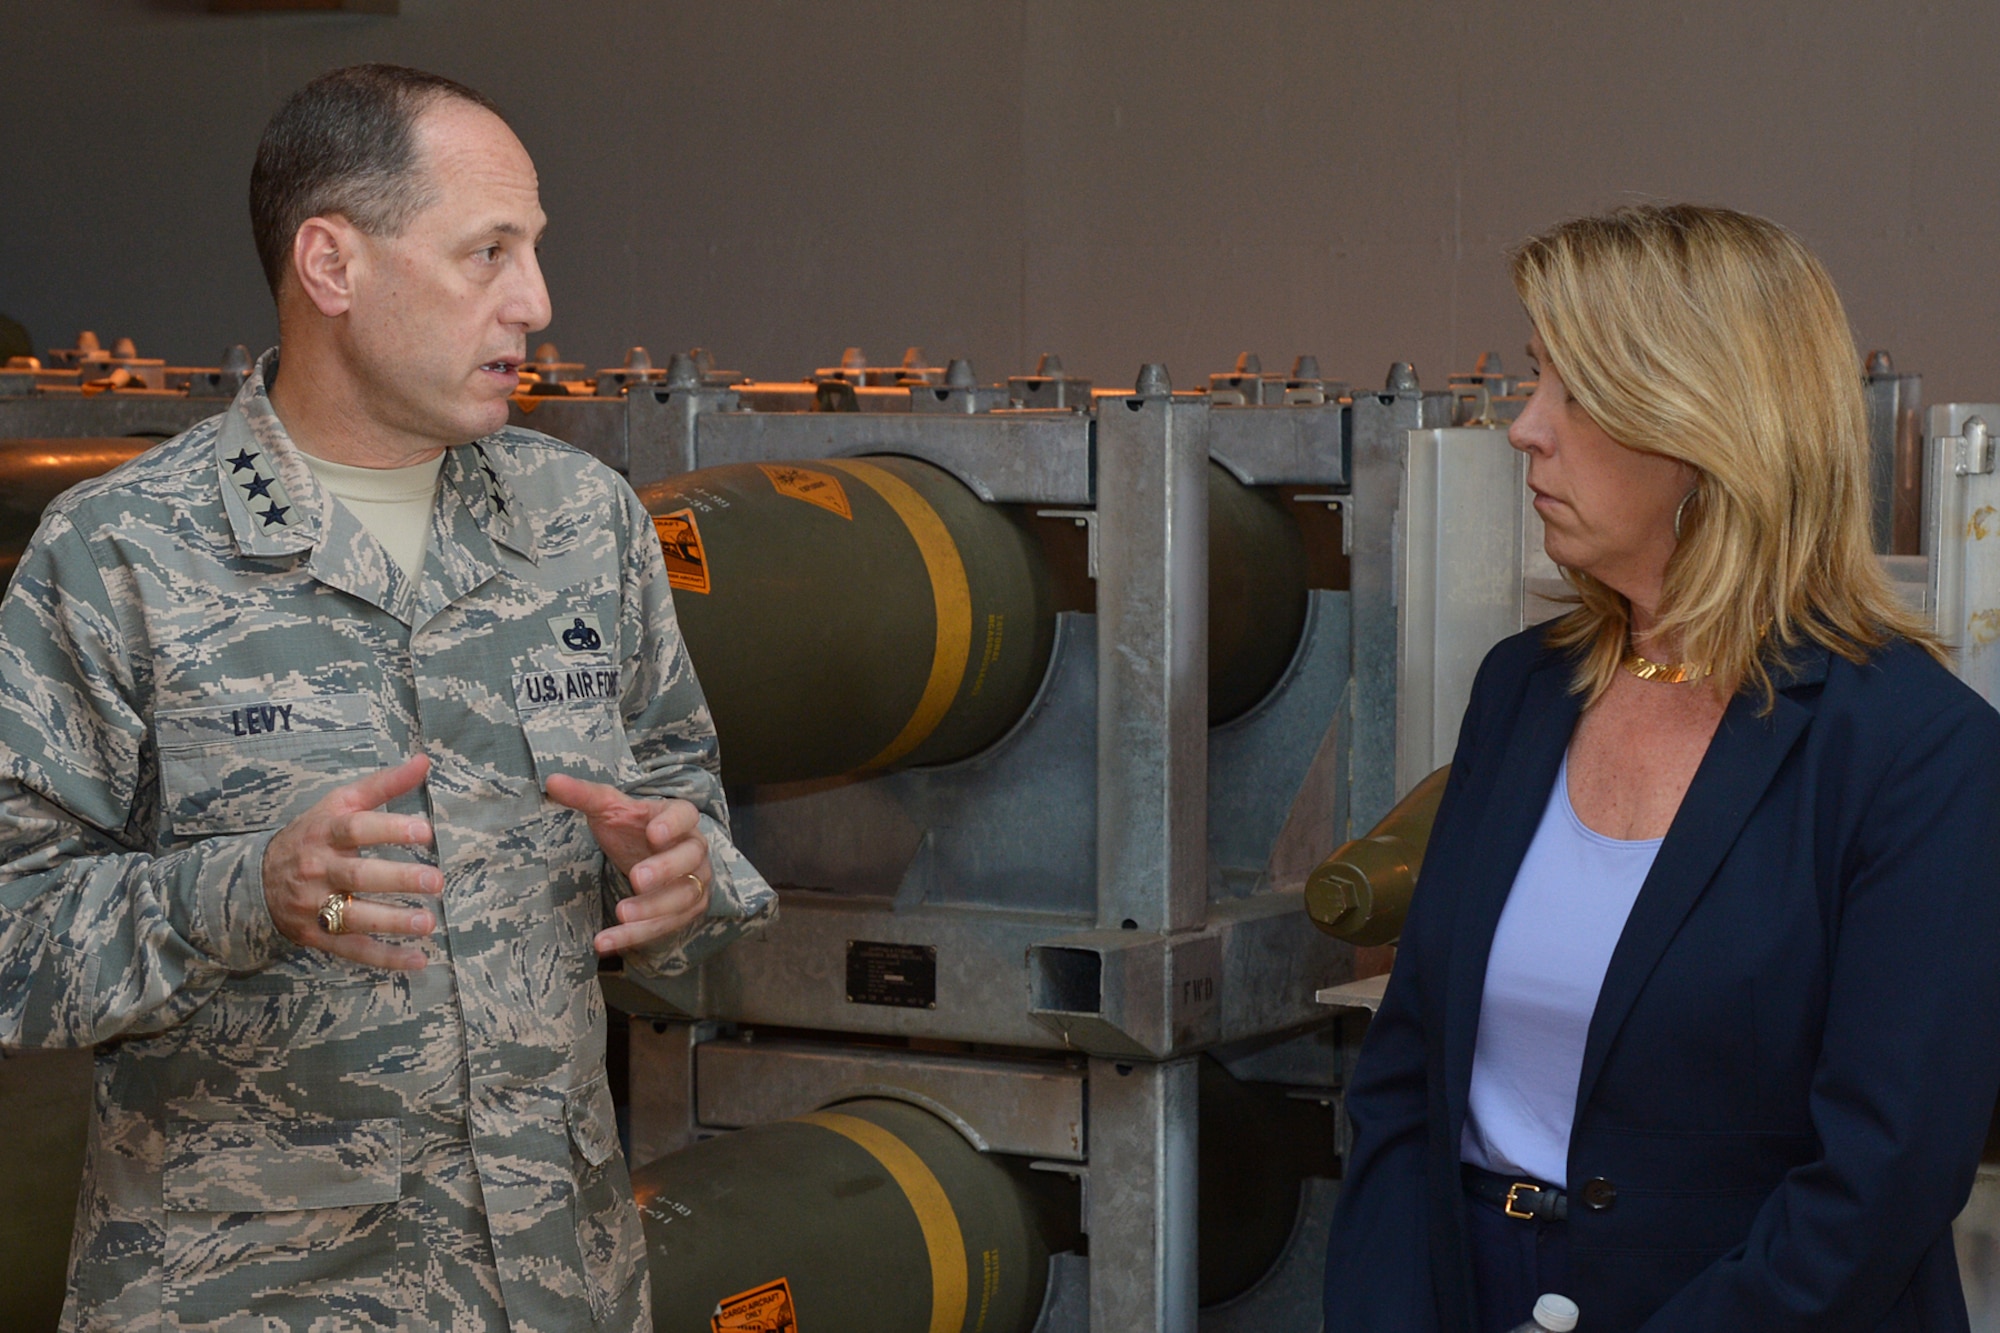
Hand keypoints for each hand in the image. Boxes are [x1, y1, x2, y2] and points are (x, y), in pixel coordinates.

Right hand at [262, 754, 441, 970]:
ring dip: (392, 922)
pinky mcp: (316, 935)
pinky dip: (385, 958)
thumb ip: (383, 785)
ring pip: (353, 916)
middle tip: (436, 880)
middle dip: (398, 879)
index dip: (389, 829)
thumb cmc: (313, 835)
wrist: (256, 879)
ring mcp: (315, 905)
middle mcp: (318, 869)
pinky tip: (417, 960)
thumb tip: (424, 760)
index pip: (356, 829)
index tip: (424, 832)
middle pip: (358, 875)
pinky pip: (352, 950)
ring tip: (428, 923)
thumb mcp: (339, 804)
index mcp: (326, 833)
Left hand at [543, 773, 710, 954]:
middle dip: (665, 870)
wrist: (650, 856)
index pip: (685, 815)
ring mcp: (694, 882)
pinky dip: (636, 936)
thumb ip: (585, 796)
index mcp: (679, 818)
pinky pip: (664, 927)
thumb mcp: (610, 810)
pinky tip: (606, 941)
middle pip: (689, 859)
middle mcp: (694, 849)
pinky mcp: (685, 912)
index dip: (673, 825)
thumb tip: (552, 781)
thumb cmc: (633, 829)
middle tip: (636, 878)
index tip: (653, 833)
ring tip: (620, 914)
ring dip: (652, 910)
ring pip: (682, 898)